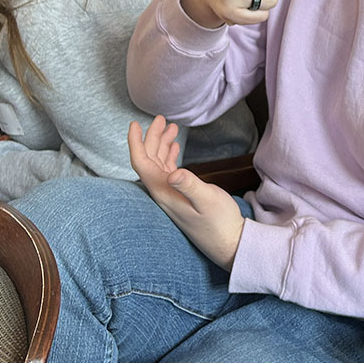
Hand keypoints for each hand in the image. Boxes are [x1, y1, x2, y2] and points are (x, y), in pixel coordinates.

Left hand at [128, 116, 244, 268]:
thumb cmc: (220, 223)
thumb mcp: (208, 200)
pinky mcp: (181, 197)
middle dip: (152, 138)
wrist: (229, 243)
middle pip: (150, 161)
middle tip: (161, 118)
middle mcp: (163, 194)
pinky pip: (168, 172)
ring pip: (159, 165)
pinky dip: (170, 156)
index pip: (142, 164)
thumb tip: (173, 173)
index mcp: (164, 193)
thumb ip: (190, 185)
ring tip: (171, 127)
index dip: (135, 143)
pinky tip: (175, 148)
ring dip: (162, 145)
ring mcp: (171, 196)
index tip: (134, 124)